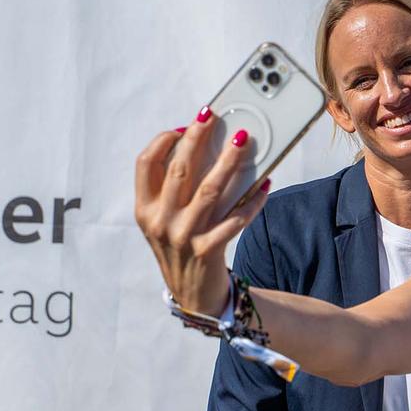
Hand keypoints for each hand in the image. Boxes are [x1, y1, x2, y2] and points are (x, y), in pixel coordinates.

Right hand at [134, 106, 269, 314]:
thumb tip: (204, 146)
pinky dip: (253, 201)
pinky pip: (235, 219)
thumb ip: (174, 189)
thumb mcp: (165, 218)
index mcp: (144, 209)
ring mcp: (183, 237)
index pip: (144, 164)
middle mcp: (160, 221)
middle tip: (212, 116)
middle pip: (179, 169)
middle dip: (197, 138)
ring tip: (244, 141)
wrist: (192, 294)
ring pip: (210, 190)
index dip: (163, 140)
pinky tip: (266, 185)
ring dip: (229, 162)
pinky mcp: (208, 250)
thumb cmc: (182, 244)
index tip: (183, 125)